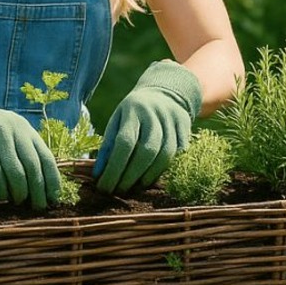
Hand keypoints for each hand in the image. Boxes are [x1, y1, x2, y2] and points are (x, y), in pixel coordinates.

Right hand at [0, 77, 60, 207]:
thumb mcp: (8, 135)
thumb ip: (22, 153)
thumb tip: (39, 188)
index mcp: (26, 130)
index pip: (46, 157)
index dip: (52, 179)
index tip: (53, 198)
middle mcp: (15, 130)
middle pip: (32, 165)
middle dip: (37, 190)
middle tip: (37, 207)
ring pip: (14, 170)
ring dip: (18, 191)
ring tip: (17, 202)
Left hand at [93, 60, 202, 192]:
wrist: (164, 93)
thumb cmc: (133, 113)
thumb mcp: (116, 121)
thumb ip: (108, 146)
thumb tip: (99, 174)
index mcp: (132, 109)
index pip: (124, 142)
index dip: (115, 168)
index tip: (105, 187)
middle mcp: (154, 113)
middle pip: (147, 150)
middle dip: (132, 176)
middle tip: (120, 191)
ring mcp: (172, 119)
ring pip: (166, 154)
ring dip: (150, 176)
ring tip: (136, 187)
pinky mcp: (186, 126)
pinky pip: (179, 153)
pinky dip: (166, 169)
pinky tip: (153, 177)